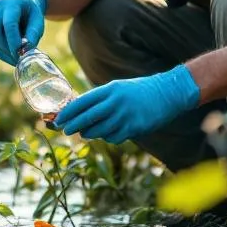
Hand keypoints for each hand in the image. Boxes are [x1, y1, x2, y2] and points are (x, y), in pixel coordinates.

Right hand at [0, 0, 47, 64]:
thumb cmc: (32, 11)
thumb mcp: (38, 20)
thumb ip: (33, 34)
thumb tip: (25, 52)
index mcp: (11, 3)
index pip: (8, 24)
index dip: (13, 41)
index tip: (20, 54)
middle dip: (5, 48)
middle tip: (17, 60)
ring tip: (13, 60)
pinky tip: (6, 55)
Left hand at [53, 65, 200, 144]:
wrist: (167, 93)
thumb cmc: (138, 90)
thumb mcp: (117, 88)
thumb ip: (100, 99)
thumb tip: (78, 110)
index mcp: (110, 90)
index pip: (82, 102)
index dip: (68, 113)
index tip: (59, 119)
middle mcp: (115, 103)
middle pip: (87, 118)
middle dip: (73, 125)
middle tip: (65, 130)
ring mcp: (125, 116)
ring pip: (99, 131)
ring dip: (89, 133)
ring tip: (85, 132)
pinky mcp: (134, 128)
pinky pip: (113, 137)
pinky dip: (107, 137)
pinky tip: (107, 133)